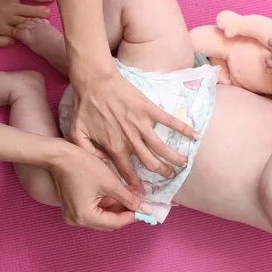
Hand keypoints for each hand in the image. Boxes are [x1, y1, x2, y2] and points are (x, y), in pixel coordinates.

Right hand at [48, 143, 152, 230]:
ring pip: (102, 215)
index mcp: (85, 217)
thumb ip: (129, 199)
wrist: (60, 155)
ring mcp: (73, 214)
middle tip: (141, 202)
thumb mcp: (110, 183)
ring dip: (118, 206)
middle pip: (108, 222)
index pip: (115, 223)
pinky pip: (94, 208)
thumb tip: (146, 209)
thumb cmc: (84, 167)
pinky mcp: (73, 206)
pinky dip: (108, 202)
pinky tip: (121, 192)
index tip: (147, 209)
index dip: (133, 216)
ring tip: (133, 194)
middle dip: (126, 211)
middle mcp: (77, 220)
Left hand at [69, 60, 198, 187]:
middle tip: (170, 177)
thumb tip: (101, 163)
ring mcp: (141, 125)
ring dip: (174, 158)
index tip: (143, 192)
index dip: (135, 184)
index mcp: (114, 146)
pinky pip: (169, 121)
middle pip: (150, 163)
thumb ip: (88, 152)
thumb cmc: (85, 105)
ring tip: (184, 164)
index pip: (127, 171)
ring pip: (161, 147)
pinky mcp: (149, 110)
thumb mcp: (77, 133)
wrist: (94, 80)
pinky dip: (183, 129)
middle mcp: (130, 139)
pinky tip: (195, 136)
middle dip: (162, 173)